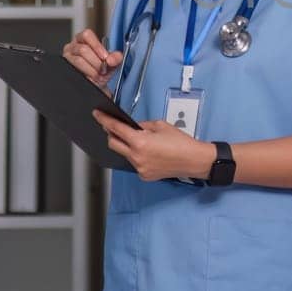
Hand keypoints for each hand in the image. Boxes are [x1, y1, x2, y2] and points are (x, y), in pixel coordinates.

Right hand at [63, 28, 122, 94]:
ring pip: (78, 61)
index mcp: (83, 39)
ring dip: (91, 70)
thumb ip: (115, 58)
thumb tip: (113, 59)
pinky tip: (91, 79)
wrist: (96, 83)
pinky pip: (75, 71)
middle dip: (96, 61)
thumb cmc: (101, 70)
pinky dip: (86, 76)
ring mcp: (67, 57)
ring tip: (98, 76)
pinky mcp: (65, 68)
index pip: (87, 35)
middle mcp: (72, 46)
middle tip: (103, 70)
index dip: (97, 46)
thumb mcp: (111, 63)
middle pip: (83, 49)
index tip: (105, 57)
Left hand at [92, 110, 214, 181]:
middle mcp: (136, 157)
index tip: (97, 115)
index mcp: (140, 142)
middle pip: (113, 144)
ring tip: (141, 141)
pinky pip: (134, 163)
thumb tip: (132, 127)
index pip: (116, 129)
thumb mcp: (160, 125)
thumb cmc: (181, 142)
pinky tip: (149, 153)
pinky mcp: (144, 175)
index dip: (104, 120)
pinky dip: (137, 156)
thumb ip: (142, 126)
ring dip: (127, 146)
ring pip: (124, 154)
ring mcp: (139, 168)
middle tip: (116, 127)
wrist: (194, 160)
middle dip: (112, 134)